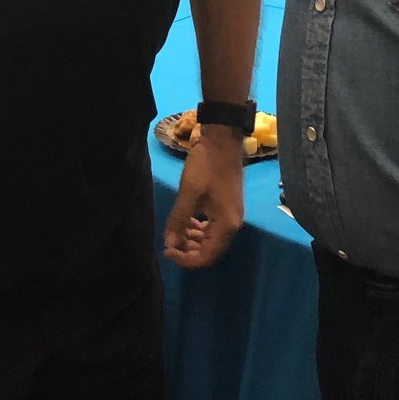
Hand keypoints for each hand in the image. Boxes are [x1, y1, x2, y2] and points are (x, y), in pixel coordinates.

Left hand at [163, 130, 244, 269]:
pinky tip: (187, 222)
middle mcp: (232, 225)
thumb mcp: (189, 192)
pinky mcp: (226, 209)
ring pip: (211, 241)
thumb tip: (168, 244)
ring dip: (192, 241)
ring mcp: (231, 217)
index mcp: (226, 225)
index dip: (184, 259)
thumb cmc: (206, 165)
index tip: (166, 250)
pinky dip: (199, 230)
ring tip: (174, 233)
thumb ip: (179, 220)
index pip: (206, 257)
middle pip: (210, 252)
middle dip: (188, 252)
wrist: (223, 141)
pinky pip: (212, 229)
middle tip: (168, 244)